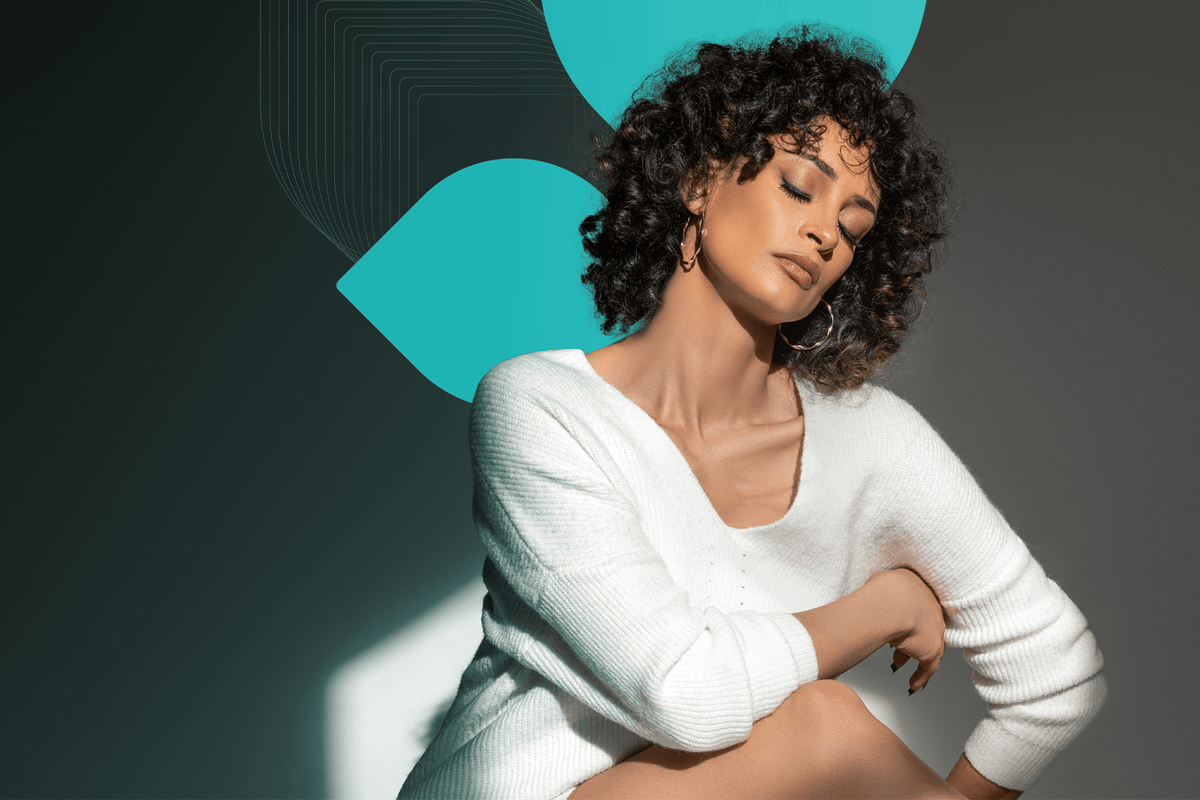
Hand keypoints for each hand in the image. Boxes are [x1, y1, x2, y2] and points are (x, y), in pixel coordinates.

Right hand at [869, 567, 945, 692]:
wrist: (894, 602)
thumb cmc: (886, 590)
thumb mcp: (882, 581)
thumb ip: (883, 586)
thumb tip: (874, 587)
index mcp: (923, 592)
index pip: (919, 606)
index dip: (908, 614)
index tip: (901, 619)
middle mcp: (932, 612)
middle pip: (924, 627)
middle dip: (911, 635)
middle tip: (900, 639)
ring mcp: (933, 632)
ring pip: (926, 647)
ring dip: (911, 655)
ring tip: (899, 662)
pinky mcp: (930, 651)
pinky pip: (927, 667)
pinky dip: (920, 676)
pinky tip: (913, 683)